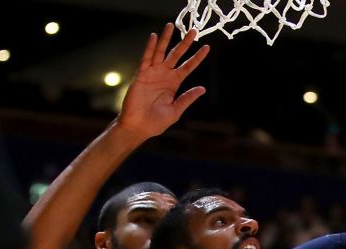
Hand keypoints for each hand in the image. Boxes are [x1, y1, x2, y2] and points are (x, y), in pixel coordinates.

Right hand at [116, 23, 209, 139]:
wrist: (139, 126)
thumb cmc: (156, 121)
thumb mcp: (176, 110)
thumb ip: (187, 98)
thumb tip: (202, 88)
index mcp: (174, 84)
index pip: (188, 66)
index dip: (197, 57)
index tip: (207, 47)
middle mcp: (165, 75)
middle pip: (177, 55)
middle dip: (185, 43)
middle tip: (194, 31)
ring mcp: (153, 73)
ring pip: (161, 52)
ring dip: (166, 39)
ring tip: (171, 25)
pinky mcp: (142, 75)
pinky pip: (146, 59)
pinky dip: (150, 48)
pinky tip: (154, 37)